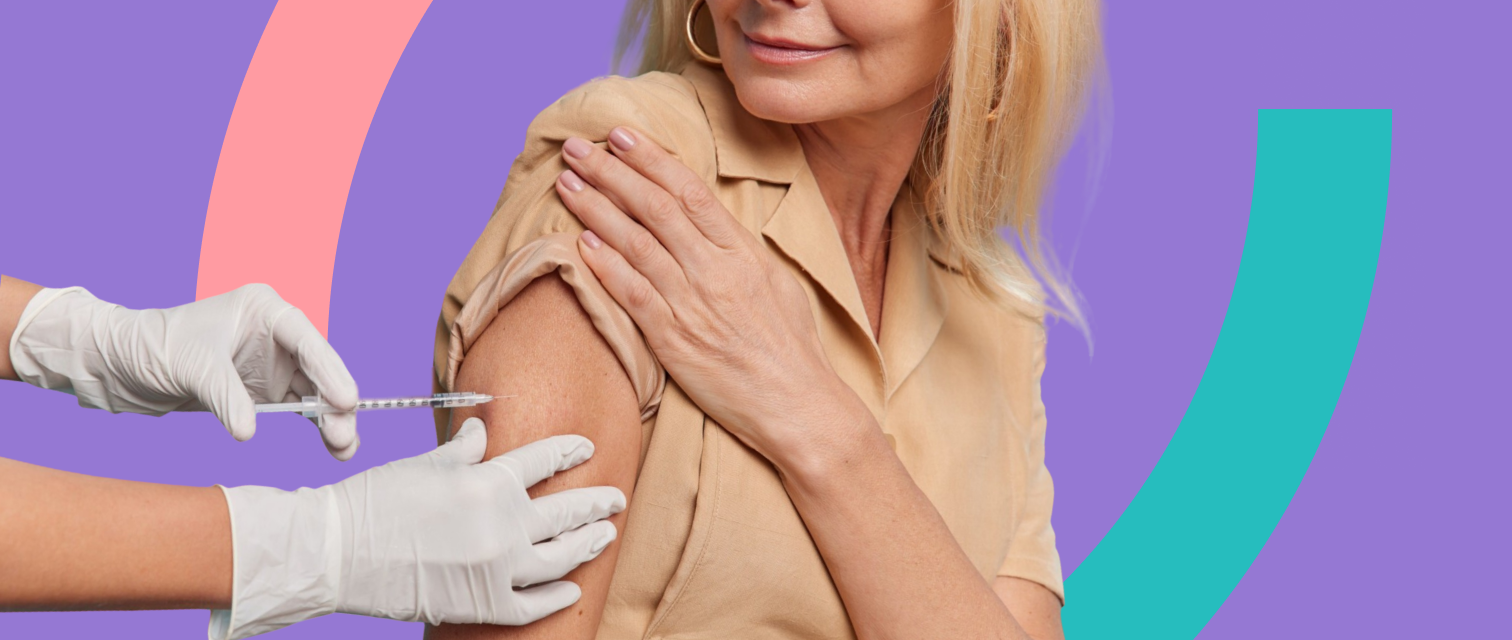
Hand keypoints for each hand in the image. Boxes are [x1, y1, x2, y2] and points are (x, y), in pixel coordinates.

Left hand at [9, 283, 360, 458]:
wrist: (123, 366)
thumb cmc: (154, 347)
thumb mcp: (193, 368)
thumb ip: (226, 397)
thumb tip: (250, 431)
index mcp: (263, 310)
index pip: (306, 339)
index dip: (330, 370)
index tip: (346, 399)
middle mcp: (275, 336)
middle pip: (318, 369)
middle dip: (334, 401)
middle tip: (345, 430)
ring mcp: (272, 364)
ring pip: (314, 393)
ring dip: (330, 420)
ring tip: (344, 447)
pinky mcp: (264, 391)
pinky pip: (299, 410)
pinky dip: (314, 427)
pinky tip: (332, 446)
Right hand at [212, 418, 625, 638]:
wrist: (336, 552)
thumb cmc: (375, 501)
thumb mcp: (424, 464)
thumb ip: (462, 450)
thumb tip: (482, 429)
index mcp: (489, 482)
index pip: (546, 459)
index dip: (571, 451)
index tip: (588, 449)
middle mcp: (503, 525)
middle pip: (567, 511)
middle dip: (597, 503)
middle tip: (617, 499)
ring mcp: (497, 569)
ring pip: (561, 559)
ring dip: (588, 545)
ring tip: (604, 536)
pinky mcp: (483, 605)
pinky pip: (533, 605)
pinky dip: (557, 597)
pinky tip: (572, 588)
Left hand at [554, 127, 860, 465]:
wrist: (797, 406)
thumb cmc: (791, 349)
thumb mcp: (777, 284)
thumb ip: (739, 253)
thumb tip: (711, 227)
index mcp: (744, 253)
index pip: (690, 192)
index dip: (651, 159)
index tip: (621, 136)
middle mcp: (716, 271)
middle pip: (655, 208)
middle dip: (611, 171)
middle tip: (576, 147)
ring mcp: (693, 305)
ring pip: (636, 244)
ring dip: (596, 209)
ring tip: (566, 183)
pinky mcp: (674, 341)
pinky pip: (633, 295)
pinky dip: (606, 265)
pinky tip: (581, 242)